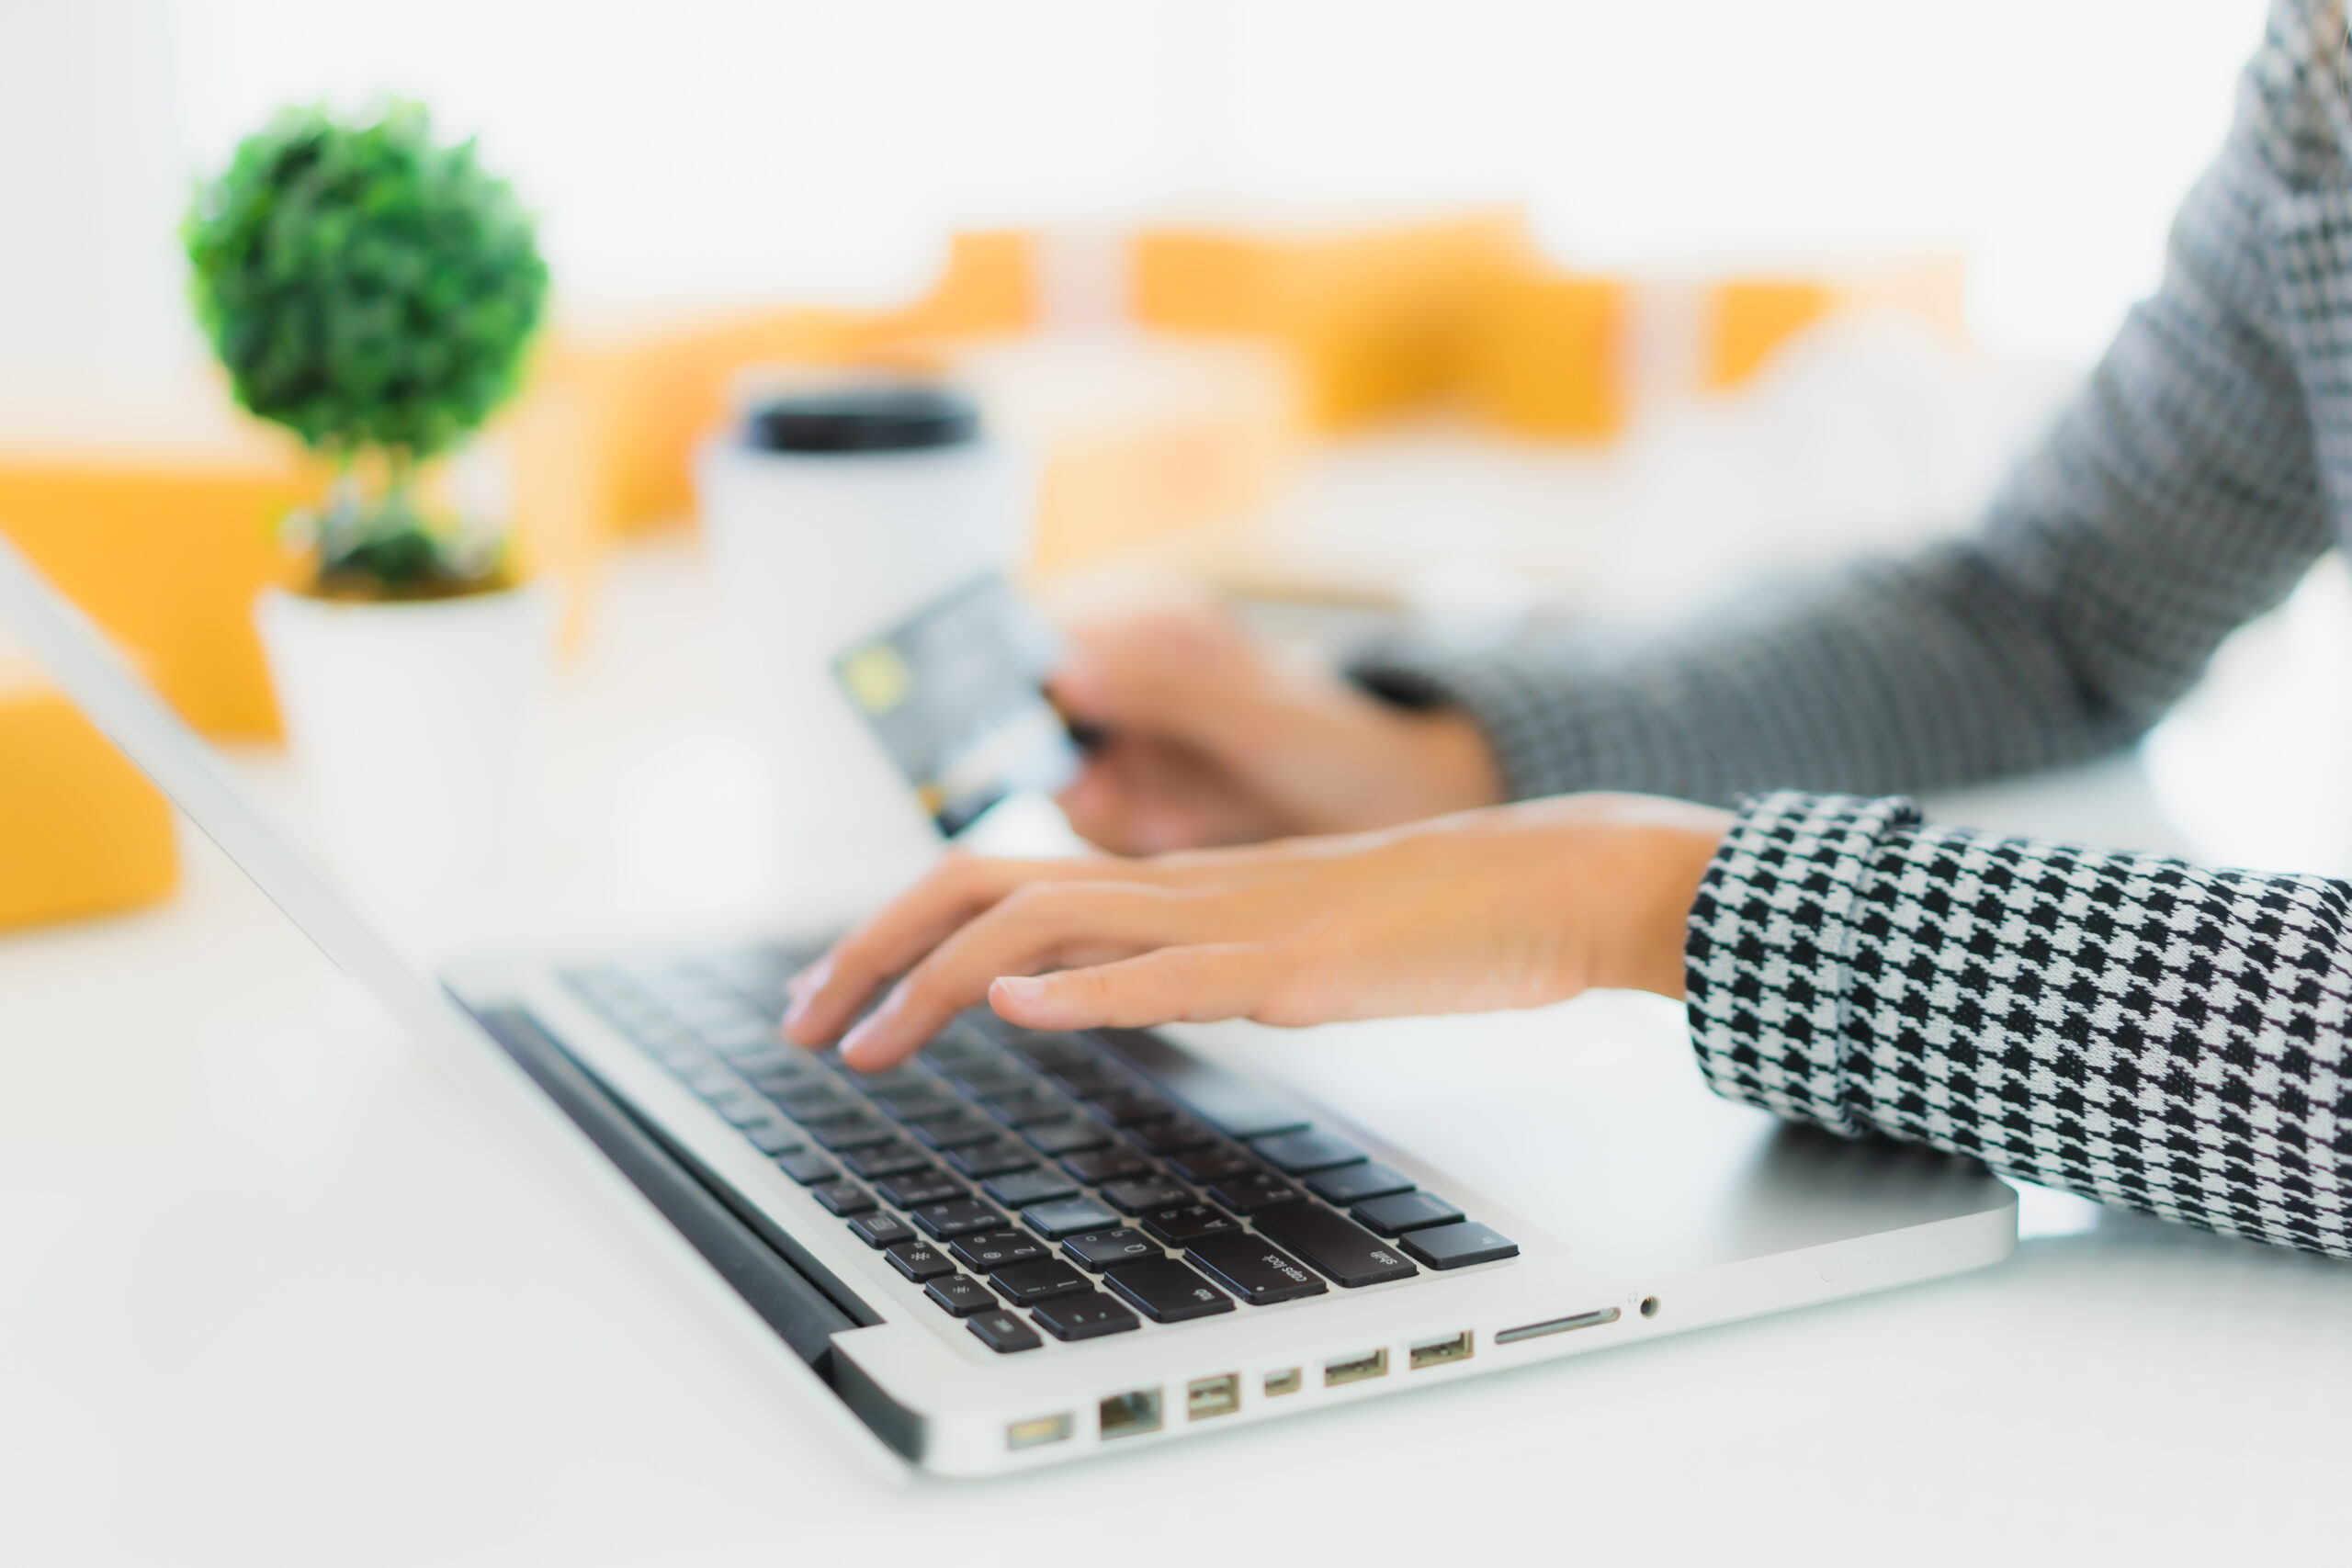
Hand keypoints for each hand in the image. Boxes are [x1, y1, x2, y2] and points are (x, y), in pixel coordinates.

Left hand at [783, 793, 1733, 1071]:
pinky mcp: (1290, 963)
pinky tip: (1014, 1008)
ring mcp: (1229, 918)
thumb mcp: (1275, 942)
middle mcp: (1176, 884)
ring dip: (931, 979)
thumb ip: (1184, 957)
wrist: (1543, 883)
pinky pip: (1168, 971)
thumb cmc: (1424, 922)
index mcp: (1167, 883)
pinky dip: (1081, 988)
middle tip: (795, 1027)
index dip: (891, 933)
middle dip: (866, 952)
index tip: (830, 1000)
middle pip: (978, 884)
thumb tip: (1094, 988)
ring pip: (1044, 919)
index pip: (993, 881)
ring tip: (860, 1042)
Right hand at [1047, 601, 1501, 853]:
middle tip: (1127, 801)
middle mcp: (1131, 685)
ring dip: (1117, 814)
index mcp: (1152, 630)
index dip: (1025, 693)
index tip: (1047, 742)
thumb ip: (1160, 693)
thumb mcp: (1252, 714)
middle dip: (1081, 774)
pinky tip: (1189, 831)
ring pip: (1068, 787)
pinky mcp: (1141, 808)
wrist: (1389, 812)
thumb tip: (1064, 675)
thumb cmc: (1339, 746)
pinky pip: (1104, 830)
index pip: (1044, 643)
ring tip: (1181, 819)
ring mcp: (1133, 750)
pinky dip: (1139, 839)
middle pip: (1043, 727)